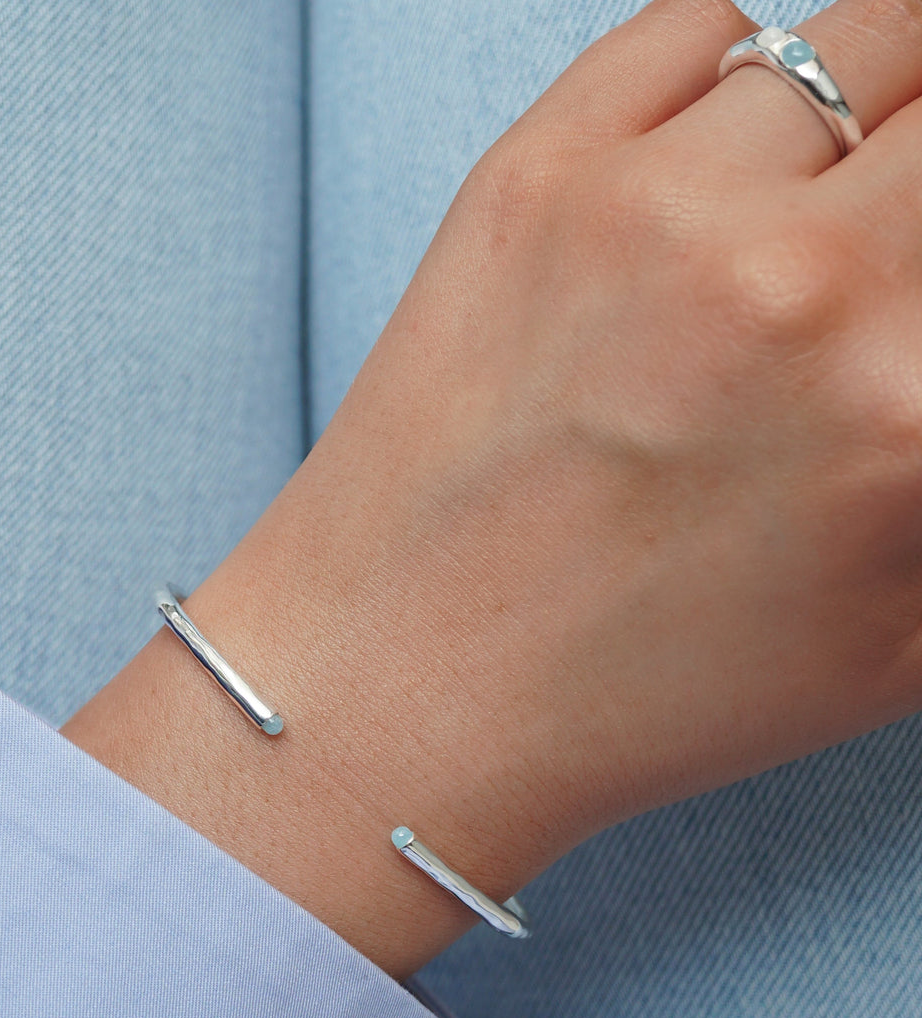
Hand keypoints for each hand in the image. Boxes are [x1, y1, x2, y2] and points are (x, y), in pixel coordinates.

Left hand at [65, 0, 921, 978]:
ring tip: (807, 215)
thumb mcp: (892, 641)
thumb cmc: (639, 694)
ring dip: (864, 122)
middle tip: (883, 245)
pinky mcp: (534, 174)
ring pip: (859, 44)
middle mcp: (798, 283)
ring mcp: (654, 211)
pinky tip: (710, 175)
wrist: (404, 686)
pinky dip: (731, 82)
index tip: (909, 300)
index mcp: (912, 407)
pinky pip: (700, 29)